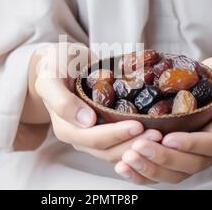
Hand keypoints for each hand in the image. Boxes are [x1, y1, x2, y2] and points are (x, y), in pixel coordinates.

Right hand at [35, 43, 162, 161]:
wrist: (60, 61)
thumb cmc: (55, 64)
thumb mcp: (51, 76)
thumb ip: (62, 100)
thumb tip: (87, 121)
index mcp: (65, 128)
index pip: (93, 138)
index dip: (116, 134)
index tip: (138, 125)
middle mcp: (79, 136)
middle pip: (108, 150)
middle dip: (133, 144)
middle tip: (157, 134)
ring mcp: (93, 135)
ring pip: (118, 150)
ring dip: (139, 146)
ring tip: (161, 135)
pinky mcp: (106, 129)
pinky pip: (123, 141)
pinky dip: (139, 140)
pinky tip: (156, 133)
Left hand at [115, 55, 211, 183]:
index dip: (190, 144)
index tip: (167, 138)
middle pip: (189, 164)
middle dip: (162, 159)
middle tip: (137, 148)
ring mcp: (197, 149)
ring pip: (174, 170)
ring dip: (149, 167)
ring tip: (126, 159)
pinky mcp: (181, 144)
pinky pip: (163, 164)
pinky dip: (144, 168)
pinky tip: (124, 164)